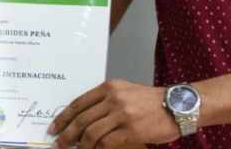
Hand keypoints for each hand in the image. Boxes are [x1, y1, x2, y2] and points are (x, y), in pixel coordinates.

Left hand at [46, 79, 179, 148]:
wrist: (176, 106)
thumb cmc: (149, 101)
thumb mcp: (124, 93)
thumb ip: (104, 103)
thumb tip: (81, 122)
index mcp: (109, 88)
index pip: (78, 103)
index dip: (63, 117)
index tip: (54, 128)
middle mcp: (113, 98)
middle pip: (81, 119)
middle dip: (66, 135)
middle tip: (58, 145)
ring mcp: (122, 114)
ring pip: (91, 133)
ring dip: (80, 146)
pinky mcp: (130, 130)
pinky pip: (106, 143)